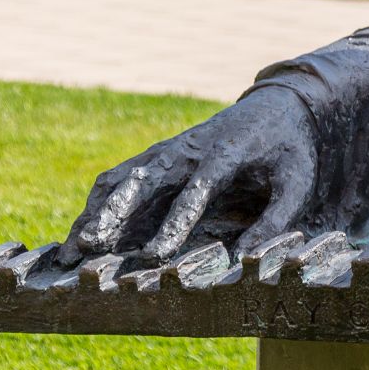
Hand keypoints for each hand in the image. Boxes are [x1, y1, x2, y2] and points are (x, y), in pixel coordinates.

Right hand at [58, 86, 318, 263]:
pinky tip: (79, 236)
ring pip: (122, 179)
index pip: (196, 188)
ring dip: (94, 212)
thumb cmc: (289, 151)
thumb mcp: (298, 182)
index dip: (173, 221)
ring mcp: (167, 152)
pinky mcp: (155, 158)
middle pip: (144, 179)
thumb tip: (245, 261)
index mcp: (226, 153)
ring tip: (70, 251)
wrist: (276, 108)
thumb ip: (276, 219)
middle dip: (114, 214)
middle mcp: (188, 150)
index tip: (154, 255)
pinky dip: (95, 205)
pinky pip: (118, 179)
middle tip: (89, 249)